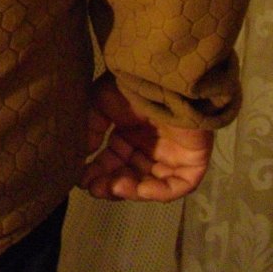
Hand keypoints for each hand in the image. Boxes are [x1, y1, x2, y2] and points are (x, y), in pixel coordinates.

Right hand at [81, 73, 212, 200]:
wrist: (161, 80)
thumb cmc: (130, 89)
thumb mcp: (100, 105)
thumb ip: (91, 131)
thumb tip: (80, 156)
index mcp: (131, 133)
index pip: (114, 161)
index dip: (98, 173)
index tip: (82, 180)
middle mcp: (150, 147)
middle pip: (131, 176)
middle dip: (112, 184)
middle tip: (95, 189)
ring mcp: (172, 156)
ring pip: (151, 184)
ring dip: (132, 190)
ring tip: (114, 188)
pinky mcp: (192, 162)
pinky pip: (176, 185)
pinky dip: (158, 192)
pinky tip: (140, 189)